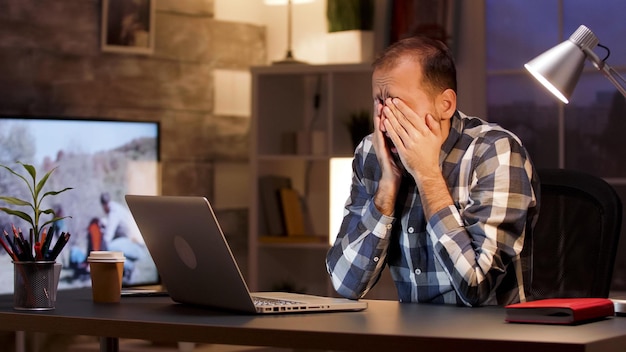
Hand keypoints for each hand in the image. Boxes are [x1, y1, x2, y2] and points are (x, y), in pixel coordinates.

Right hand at [371, 100, 401, 214]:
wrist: (392, 178)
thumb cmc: (397, 164)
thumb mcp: (400, 148)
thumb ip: (401, 138)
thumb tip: (408, 128)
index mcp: (386, 138)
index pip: (387, 121)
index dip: (389, 111)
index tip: (391, 100)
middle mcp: (381, 139)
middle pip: (381, 121)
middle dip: (381, 110)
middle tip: (382, 97)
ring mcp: (380, 144)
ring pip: (379, 126)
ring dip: (379, 116)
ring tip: (380, 104)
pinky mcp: (381, 149)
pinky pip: (381, 135)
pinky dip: (381, 127)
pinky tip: (382, 120)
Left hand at [381, 98, 442, 182]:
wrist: (427, 170)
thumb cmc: (431, 153)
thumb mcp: (437, 138)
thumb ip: (434, 125)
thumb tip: (428, 115)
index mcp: (425, 132)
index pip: (412, 116)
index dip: (403, 107)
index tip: (396, 100)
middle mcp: (417, 136)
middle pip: (403, 120)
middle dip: (394, 109)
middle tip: (387, 100)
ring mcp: (409, 143)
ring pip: (397, 127)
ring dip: (390, 117)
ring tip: (384, 109)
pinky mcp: (403, 151)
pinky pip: (395, 138)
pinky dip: (389, 129)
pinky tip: (384, 122)